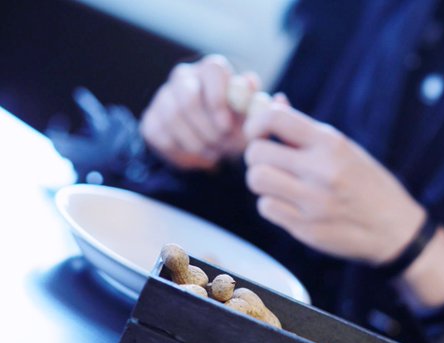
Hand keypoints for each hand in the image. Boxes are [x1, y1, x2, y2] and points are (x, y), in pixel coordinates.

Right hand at [140, 54, 258, 169]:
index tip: (227, 125)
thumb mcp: (254, 120)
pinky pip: (161, 137)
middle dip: (206, 128)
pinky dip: (182, 153)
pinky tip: (199, 159)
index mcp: (213, 71)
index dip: (219, 99)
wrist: (213, 146)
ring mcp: (163, 98)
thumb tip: (280, 100)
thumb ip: (266, 111)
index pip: (213, 70)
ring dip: (196, 143)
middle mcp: (185, 78)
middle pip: (187, 97)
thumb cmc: (238, 127)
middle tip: (222, 146)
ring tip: (215, 154)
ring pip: (173, 119)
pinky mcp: (150, 121)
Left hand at [243, 104, 425, 264]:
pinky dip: (271, 204)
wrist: (394, 230)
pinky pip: (266, 208)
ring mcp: (313, 202)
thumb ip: (306, 131)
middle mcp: (322, 171)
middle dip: (257, 156)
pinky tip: (288, 203)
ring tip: (277, 183)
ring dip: (261, 181)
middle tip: (269, 162)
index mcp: (332, 144)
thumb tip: (274, 102)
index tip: (258, 133)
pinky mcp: (306, 228)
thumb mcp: (345, 149)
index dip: (255, 124)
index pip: (275, 119)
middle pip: (257, 153)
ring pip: (256, 181)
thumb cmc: (368, 184)